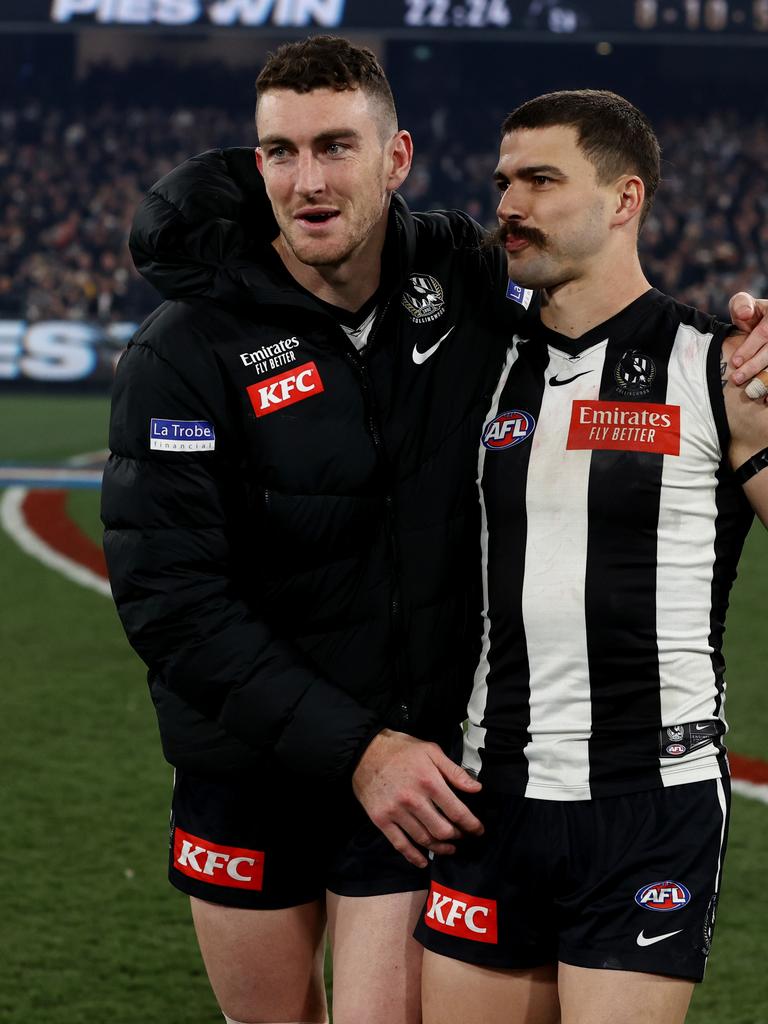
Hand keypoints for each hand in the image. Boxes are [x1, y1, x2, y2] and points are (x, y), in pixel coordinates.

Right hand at [352, 729, 483, 867]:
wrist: (364, 752)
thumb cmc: (401, 750)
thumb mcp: (431, 751)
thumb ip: (455, 771)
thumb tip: (477, 789)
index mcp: (429, 781)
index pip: (457, 812)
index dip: (471, 825)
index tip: (478, 830)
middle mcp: (413, 800)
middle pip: (442, 830)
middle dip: (457, 837)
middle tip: (462, 837)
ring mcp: (396, 812)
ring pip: (424, 840)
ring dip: (440, 848)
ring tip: (449, 848)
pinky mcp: (381, 820)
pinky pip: (400, 844)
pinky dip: (414, 856)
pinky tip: (424, 861)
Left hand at [728, 292, 767, 393]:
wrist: (765, 322)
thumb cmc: (751, 315)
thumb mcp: (745, 305)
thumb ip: (741, 304)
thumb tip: (745, 314)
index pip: (763, 334)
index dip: (749, 348)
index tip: (734, 362)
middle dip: (754, 366)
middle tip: (737, 379)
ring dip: (766, 380)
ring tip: (752, 392)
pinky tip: (767, 399)